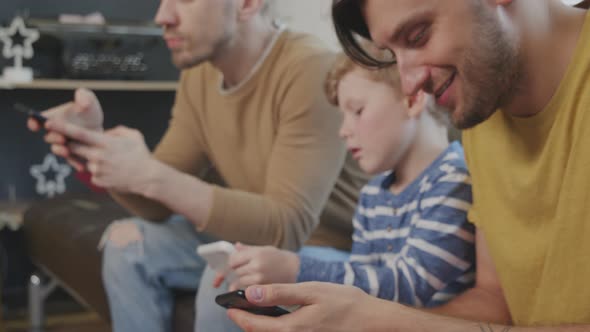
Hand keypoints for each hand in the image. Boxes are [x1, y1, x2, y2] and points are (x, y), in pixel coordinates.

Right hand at [28, 88, 103, 169]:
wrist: (100, 127)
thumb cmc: (89, 111)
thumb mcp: (89, 101)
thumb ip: (84, 96)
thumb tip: (82, 101)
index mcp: (53, 118)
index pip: (37, 120)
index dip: (33, 122)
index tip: (34, 124)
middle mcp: (55, 133)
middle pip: (48, 137)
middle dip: (53, 137)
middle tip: (61, 137)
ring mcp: (64, 145)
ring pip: (58, 150)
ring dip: (61, 151)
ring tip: (67, 151)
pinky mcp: (74, 154)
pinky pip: (72, 161)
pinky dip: (75, 163)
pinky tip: (81, 166)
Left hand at [46, 120, 158, 193]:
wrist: (148, 178)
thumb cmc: (141, 155)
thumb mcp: (133, 136)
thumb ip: (117, 131)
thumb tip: (105, 133)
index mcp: (105, 143)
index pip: (78, 134)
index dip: (62, 128)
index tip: (49, 124)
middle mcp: (98, 156)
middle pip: (74, 148)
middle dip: (70, 144)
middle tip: (74, 142)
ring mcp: (97, 170)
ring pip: (85, 161)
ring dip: (92, 160)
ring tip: (111, 162)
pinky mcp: (98, 181)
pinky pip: (92, 174)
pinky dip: (99, 171)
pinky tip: (113, 172)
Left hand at [223, 243, 299, 290]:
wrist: (296, 270)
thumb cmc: (279, 258)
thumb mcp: (264, 249)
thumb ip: (248, 249)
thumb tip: (235, 246)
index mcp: (256, 253)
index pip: (233, 260)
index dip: (233, 262)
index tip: (236, 263)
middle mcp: (257, 266)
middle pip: (236, 271)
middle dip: (238, 271)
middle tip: (246, 270)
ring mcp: (259, 279)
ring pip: (239, 282)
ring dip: (241, 281)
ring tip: (252, 277)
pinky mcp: (262, 290)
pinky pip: (246, 290)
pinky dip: (246, 289)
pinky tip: (253, 285)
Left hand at [227, 282, 383, 331]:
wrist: (372, 320)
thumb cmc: (344, 302)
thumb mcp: (311, 291)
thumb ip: (280, 293)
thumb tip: (251, 294)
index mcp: (292, 329)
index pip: (254, 326)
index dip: (238, 316)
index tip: (227, 306)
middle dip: (246, 322)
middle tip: (236, 308)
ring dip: (260, 327)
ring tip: (254, 311)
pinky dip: (275, 329)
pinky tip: (276, 319)